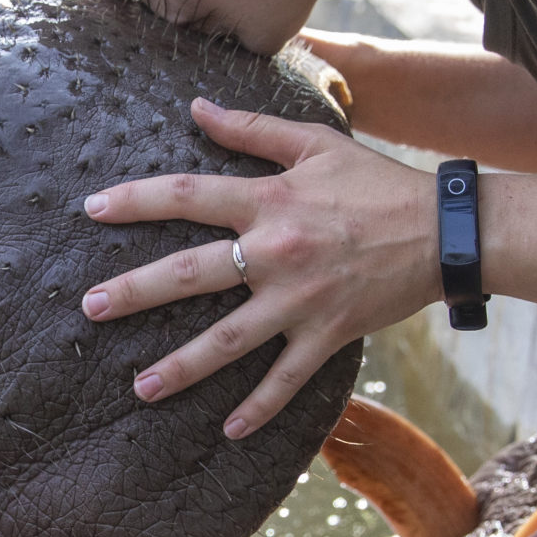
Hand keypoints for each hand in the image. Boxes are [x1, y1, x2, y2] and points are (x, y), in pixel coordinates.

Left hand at [80, 97, 439, 436]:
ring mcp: (299, 300)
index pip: (188, 196)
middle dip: (135, 292)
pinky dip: (259, 408)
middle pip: (190, 275)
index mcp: (269, 201)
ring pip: (227, 341)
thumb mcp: (316, 142)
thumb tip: (196, 106)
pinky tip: (229, 430)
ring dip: (181, 368)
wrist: (445, 232)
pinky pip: (286, 379)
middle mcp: (275, 253)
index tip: (93, 209)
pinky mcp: (327, 335)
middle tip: (90, 309)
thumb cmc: (378, 183)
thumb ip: (252, 128)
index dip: (136, 200)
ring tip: (141, 386)